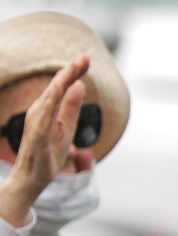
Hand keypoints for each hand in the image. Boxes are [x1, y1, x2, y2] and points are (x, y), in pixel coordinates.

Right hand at [0, 56, 88, 228]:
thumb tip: (80, 84)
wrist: (32, 178)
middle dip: (69, 72)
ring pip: (49, 99)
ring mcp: (35, 124)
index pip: (62, 87)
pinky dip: (48, 106)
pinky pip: (42, 120)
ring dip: (61, 83)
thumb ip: (72, 107)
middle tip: (84, 57)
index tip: (87, 58)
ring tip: (73, 69)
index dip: (74, 72)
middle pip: (56, 88)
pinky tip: (56, 95)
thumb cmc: (48, 152)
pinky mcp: (35, 137)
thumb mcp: (66, 127)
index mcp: (46, 109)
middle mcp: (38, 112)